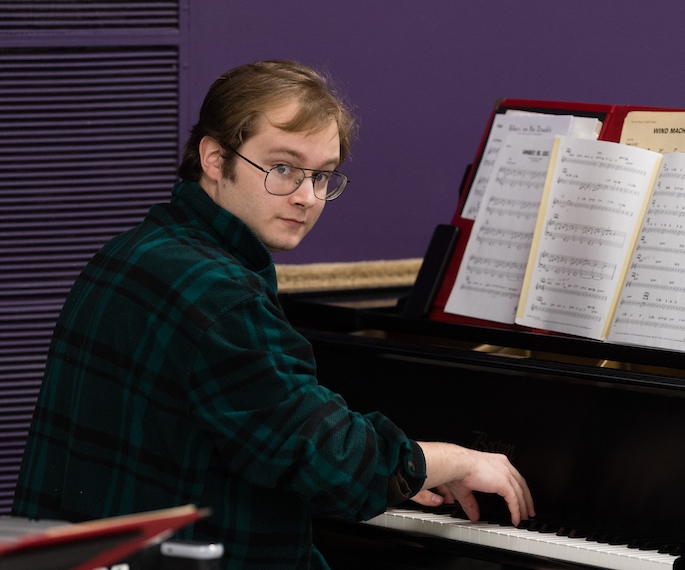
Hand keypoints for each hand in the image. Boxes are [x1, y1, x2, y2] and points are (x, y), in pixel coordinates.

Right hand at [416, 441, 534, 525]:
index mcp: (496, 462)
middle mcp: (503, 465)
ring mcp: (505, 473)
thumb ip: (472, 503)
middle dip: (526, 499)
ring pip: (520, 493)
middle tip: (528, 511)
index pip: (513, 476)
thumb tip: (474, 515)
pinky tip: (515, 519)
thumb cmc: (457, 469)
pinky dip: (516, 511)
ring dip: (523, 508)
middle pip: (521, 484)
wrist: (456, 464)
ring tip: (523, 518)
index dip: (518, 489)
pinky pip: (514, 500)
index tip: (521, 498)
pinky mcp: (504, 482)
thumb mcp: (467, 488)